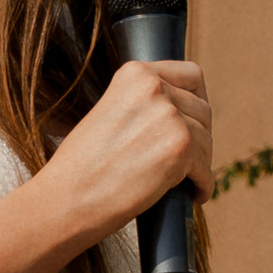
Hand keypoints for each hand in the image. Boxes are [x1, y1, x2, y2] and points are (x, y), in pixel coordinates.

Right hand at [42, 58, 211, 244]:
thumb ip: (144, 105)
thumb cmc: (82, 165)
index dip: (198, 101)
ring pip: (206, 141)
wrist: (66, 198)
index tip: (194, 120)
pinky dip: (203, 186)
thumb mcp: (110, 113)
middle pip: (203, 110)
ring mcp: (169, 117)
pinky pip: (206, 170)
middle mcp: (155, 88)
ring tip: (186, 180)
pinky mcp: (180, 149)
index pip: (191, 75)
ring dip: (200, 163)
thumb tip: (182, 112)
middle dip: (199, 136)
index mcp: (136, 74)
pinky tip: (194, 195)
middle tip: (189, 158)